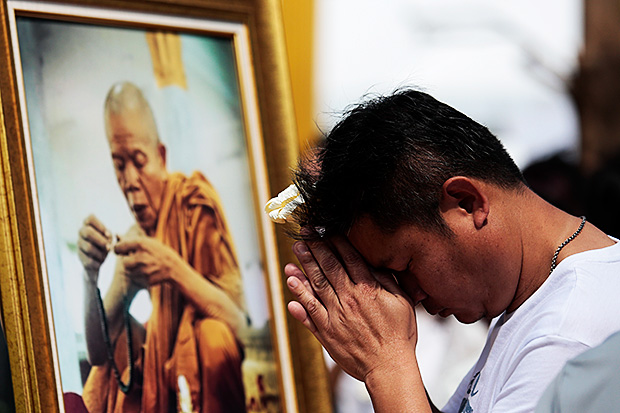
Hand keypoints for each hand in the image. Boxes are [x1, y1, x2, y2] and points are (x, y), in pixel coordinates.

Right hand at [78, 215, 112, 282]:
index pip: (90, 218)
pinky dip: (98, 262)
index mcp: (89, 225)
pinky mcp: (80, 257)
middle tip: (109, 247)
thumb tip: (107, 237)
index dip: (100, 226)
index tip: (108, 234)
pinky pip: (89, 260)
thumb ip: (108, 236)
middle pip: (87, 232)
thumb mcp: (109, 238)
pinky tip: (100, 262)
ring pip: (88, 247)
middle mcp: (81, 232)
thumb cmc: (105, 244)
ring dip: (101, 253)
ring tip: (105, 255)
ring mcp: (79, 244)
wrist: (98, 261)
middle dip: (101, 240)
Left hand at [114, 236, 188, 287]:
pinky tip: (148, 272)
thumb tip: (116, 235)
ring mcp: (143, 270)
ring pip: (128, 271)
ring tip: (145, 266)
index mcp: (141, 244)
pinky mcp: (144, 280)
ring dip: (133, 269)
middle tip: (138, 260)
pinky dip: (138, 276)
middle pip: (123, 262)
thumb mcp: (150, 242)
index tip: (122, 251)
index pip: (118, 247)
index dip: (119, 250)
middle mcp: (140, 257)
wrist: (175, 268)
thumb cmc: (161, 253)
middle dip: (128, 261)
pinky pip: (134, 278)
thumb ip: (132, 240)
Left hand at [285, 235, 417, 381]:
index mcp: (367, 289)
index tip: (324, 230)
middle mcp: (348, 299)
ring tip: (294, 253)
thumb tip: (372, 263)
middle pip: (328, 267)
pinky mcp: (327, 332)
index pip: (348, 258)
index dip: (335, 241)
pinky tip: (290, 285)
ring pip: (315, 286)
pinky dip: (299, 298)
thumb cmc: (399, 335)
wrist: (389, 367)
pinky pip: (309, 312)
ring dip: (303, 268)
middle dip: (315, 248)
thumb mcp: (402, 302)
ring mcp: (335, 315)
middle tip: (303, 235)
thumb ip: (386, 281)